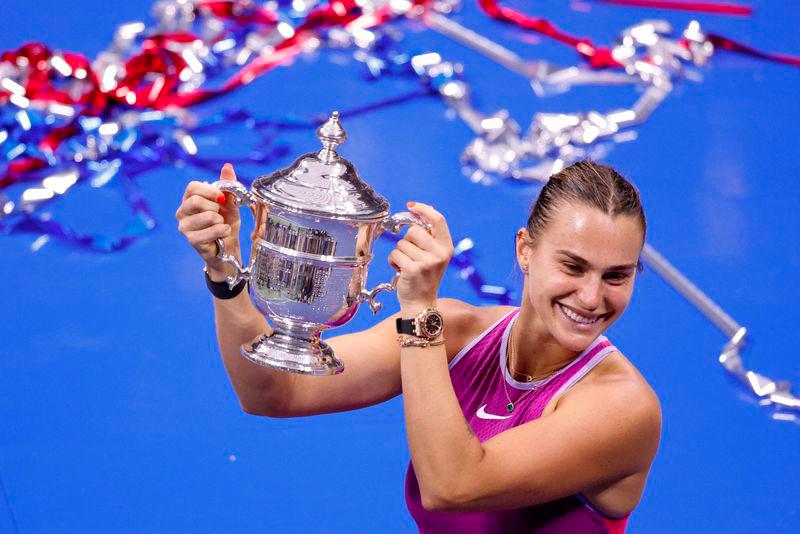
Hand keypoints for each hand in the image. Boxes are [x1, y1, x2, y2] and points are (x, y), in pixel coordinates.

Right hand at [176, 163, 241, 278]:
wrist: (229, 247)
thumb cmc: (226, 223)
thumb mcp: (230, 202)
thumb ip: (228, 185)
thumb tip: (227, 166)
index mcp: (189, 200)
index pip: (192, 187)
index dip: (210, 191)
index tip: (221, 198)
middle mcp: (182, 212)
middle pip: (196, 200)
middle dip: (215, 207)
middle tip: (220, 215)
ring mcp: (184, 227)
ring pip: (207, 216)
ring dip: (221, 221)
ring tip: (220, 225)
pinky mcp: (192, 240)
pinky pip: (212, 230)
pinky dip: (223, 231)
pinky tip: (222, 234)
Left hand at [388, 202, 453, 315]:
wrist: (421, 303)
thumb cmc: (424, 277)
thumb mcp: (434, 255)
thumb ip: (429, 235)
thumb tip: (419, 209)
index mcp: (447, 247)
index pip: (438, 220)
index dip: (424, 209)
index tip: (411, 205)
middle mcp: (440, 254)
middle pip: (415, 230)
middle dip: (406, 241)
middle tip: (410, 254)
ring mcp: (427, 262)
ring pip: (402, 243)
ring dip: (399, 253)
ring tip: (406, 265)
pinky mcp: (413, 269)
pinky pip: (395, 254)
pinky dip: (393, 262)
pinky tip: (400, 271)